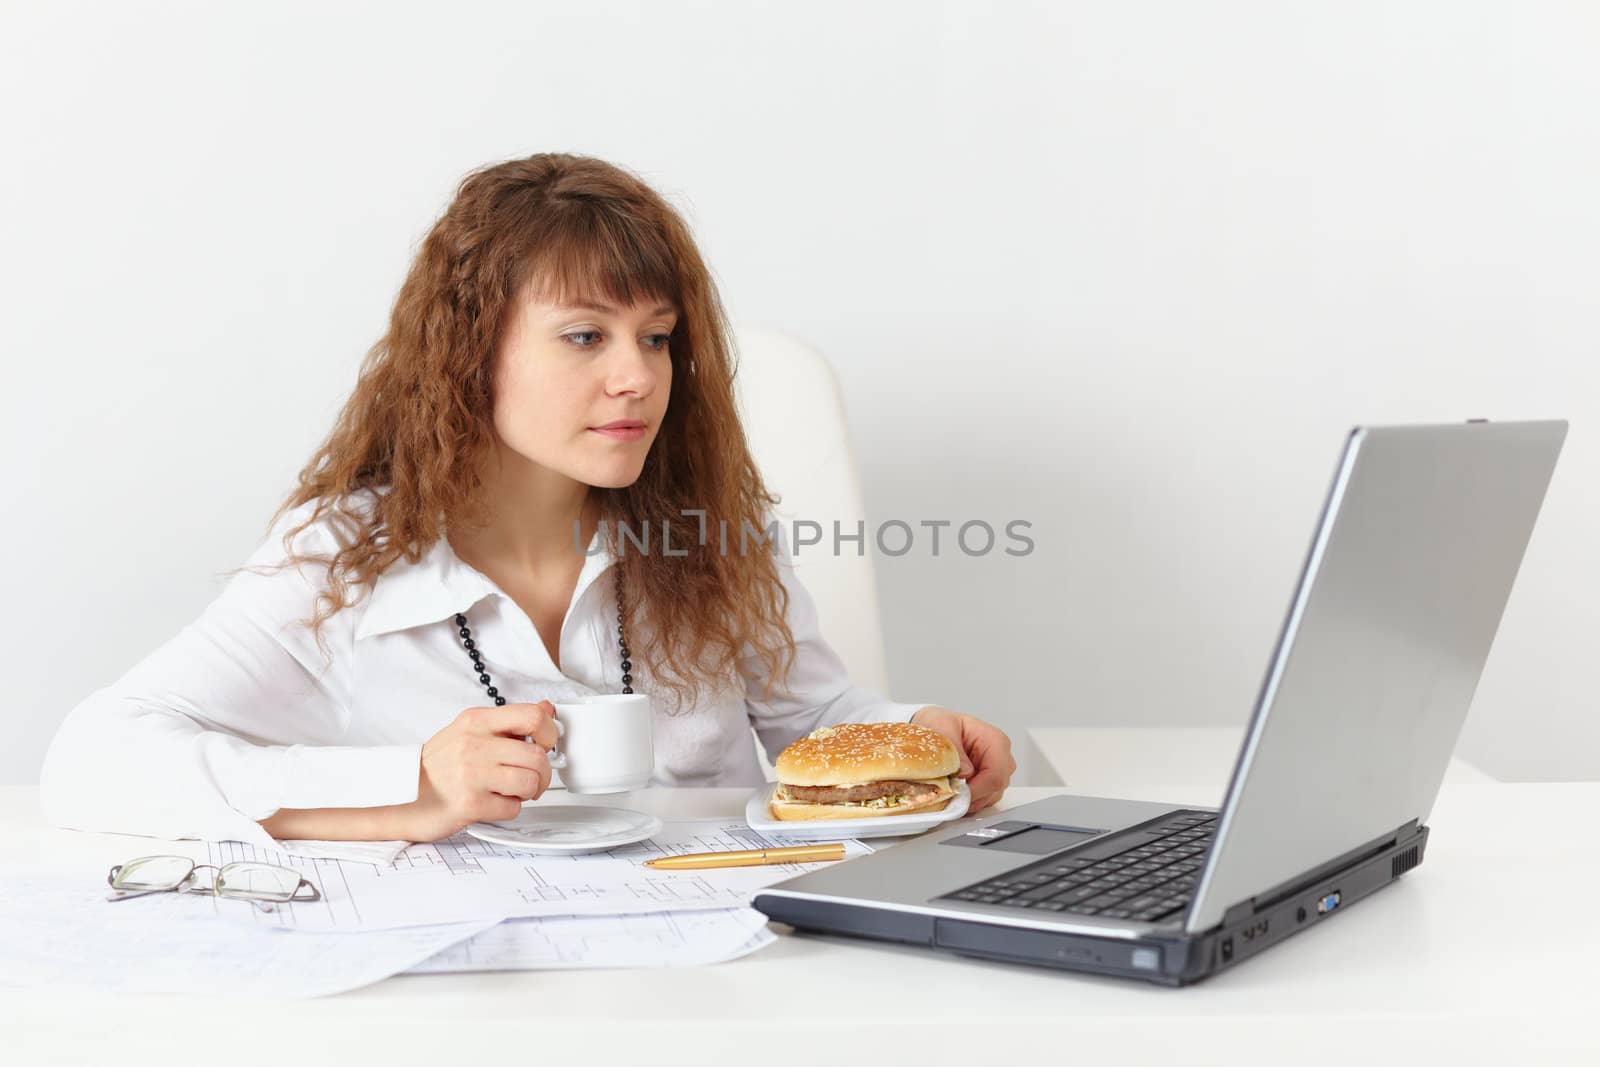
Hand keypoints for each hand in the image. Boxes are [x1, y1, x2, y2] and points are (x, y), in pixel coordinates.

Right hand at [399, 702, 561, 841]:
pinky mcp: (470, 804)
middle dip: (541, 773)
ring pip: (530, 782)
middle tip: (530, 778)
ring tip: (510, 791)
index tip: (546, 743)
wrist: (401, 797)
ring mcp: (471, 774)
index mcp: (475, 721)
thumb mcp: (469, 732)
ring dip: (527, 792)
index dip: (549, 732)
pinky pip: (513, 808)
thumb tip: (546, 708)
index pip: (532, 716)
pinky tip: (492, 804)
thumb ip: (508, 722)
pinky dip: (508, 810)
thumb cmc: (437, 767)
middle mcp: (473, 744)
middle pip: (537, 755)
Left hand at [910, 706, 1016, 813]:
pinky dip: (966, 800)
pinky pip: (981, 801)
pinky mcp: (987, 784)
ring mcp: (996, 773)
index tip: (955, 792)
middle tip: (947, 790)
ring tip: (947, 786)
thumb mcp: (941, 727)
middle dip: (970, 795)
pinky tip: (953, 789)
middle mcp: (1001, 758)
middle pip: (994, 790)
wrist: (935, 729)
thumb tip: (965, 774)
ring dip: (968, 798)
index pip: (996, 776)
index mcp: (995, 741)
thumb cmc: (942, 725)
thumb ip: (953, 750)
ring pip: (988, 798)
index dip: (975, 790)